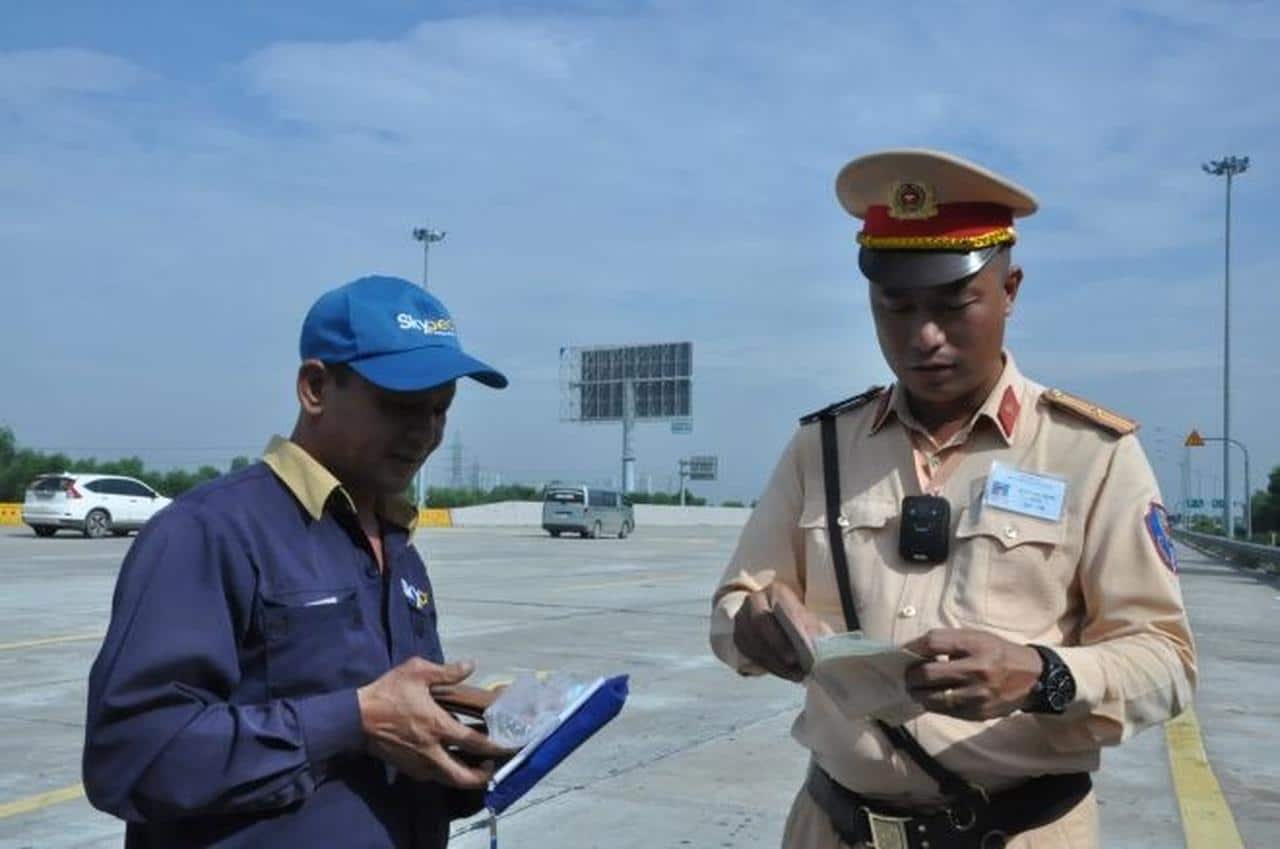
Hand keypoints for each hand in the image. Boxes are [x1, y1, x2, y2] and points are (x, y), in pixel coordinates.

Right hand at [357, 658, 512, 787]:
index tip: (510, 746)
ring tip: (476, 766)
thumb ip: (447, 671)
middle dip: (483, 777)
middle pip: (463, 776)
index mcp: (438, 727)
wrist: (355, 718)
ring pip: (448, 780)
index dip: (496, 747)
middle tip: (492, 766)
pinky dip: (446, 773)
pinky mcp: (407, 769)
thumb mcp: (417, 672)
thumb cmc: (388, 692)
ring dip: (465, 777)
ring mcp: (419, 763)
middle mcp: (432, 751)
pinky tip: (451, 761)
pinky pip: (433, 776)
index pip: (476, 743)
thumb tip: (471, 664)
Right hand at [732, 583, 832, 681]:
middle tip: (795, 662)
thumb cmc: (798, 624)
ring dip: (774, 661)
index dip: (795, 628)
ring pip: (752, 641)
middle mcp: (755, 601)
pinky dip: (767, 666)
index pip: (783, 608)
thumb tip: (821, 649)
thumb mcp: (811, 623)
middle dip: (778, 645)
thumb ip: (815, 632)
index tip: (807, 648)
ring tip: (795, 674)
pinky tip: (783, 673)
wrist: (779, 625)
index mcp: (776, 592)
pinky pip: (748, 653)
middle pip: (760, 621)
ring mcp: (742, 618)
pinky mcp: (738, 636)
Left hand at [902, 629, 1042, 719]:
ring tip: (916, 688)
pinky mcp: (977, 713)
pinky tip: (933, 697)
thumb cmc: (997, 652)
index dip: (912, 648)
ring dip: (918, 693)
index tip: (903, 653)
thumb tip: (913, 651)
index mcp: (975, 645)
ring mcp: (977, 695)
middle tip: (908, 675)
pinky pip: (944, 711)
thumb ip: (947, 641)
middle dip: (910, 675)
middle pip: (927, 674)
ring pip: (931, 698)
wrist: (1032, 678)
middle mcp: (976, 670)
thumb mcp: (976, 637)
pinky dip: (933, 704)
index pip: (932, 643)